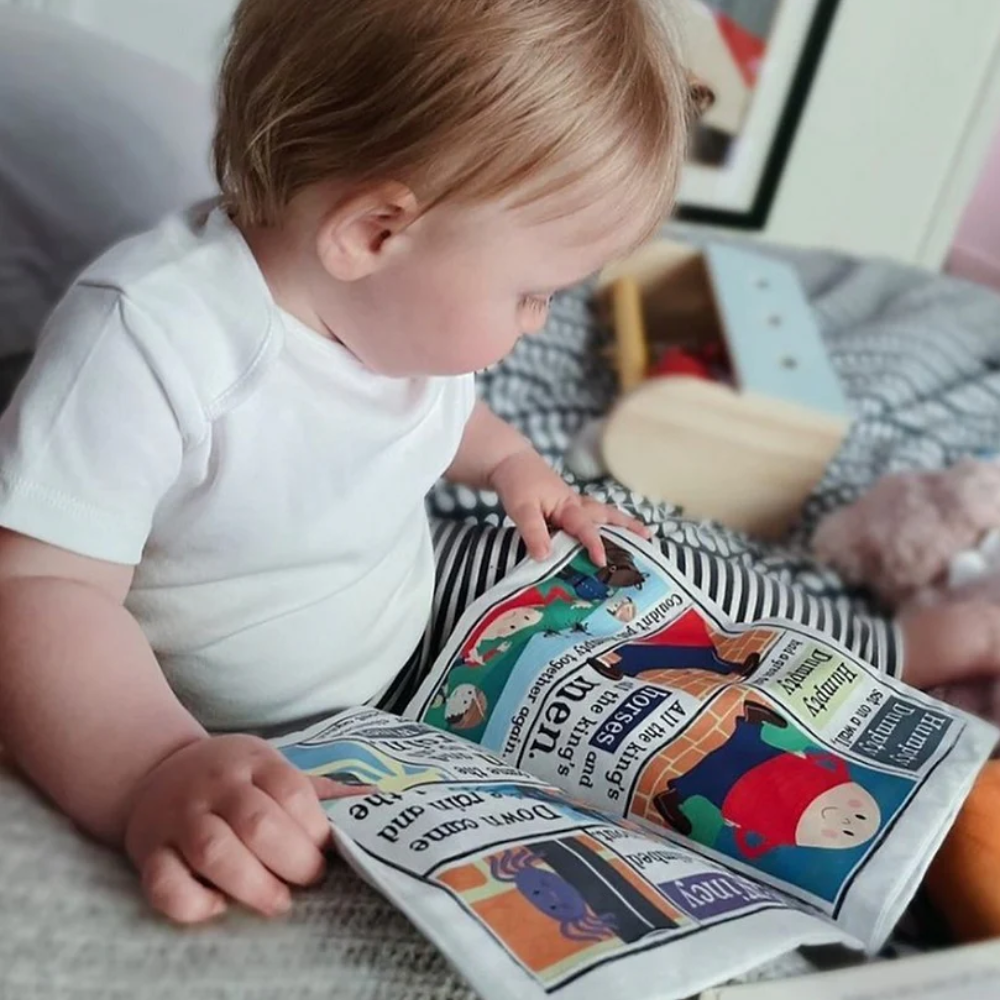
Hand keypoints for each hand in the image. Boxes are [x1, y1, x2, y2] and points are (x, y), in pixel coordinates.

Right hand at [123, 734, 366, 923]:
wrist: (154, 770)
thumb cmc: (230, 778)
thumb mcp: (269, 766)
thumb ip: (313, 789)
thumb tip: (375, 799)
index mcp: (253, 762)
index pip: (293, 792)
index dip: (316, 829)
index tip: (327, 851)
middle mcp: (216, 787)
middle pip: (258, 824)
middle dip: (293, 860)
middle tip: (308, 879)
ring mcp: (180, 818)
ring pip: (214, 852)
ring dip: (253, 885)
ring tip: (278, 901)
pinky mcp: (149, 851)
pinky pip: (165, 884)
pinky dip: (194, 903)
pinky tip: (218, 905)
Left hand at [488, 447, 650, 565]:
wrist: (510, 461)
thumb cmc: (517, 482)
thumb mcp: (521, 508)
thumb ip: (533, 532)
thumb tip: (546, 556)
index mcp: (568, 506)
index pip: (585, 528)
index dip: (594, 545)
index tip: (602, 562)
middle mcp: (576, 504)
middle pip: (607, 516)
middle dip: (628, 528)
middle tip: (648, 539)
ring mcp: (573, 504)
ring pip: (603, 515)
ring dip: (621, 524)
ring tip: (641, 536)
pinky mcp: (567, 506)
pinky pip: (592, 517)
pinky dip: (604, 523)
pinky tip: (608, 532)